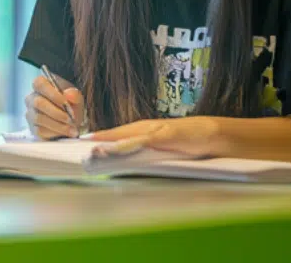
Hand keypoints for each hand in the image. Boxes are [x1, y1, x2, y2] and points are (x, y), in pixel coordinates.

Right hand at [24, 74, 84, 138]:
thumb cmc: (71, 105)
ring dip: (58, 124)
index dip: (52, 93)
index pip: (40, 84)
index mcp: (41, 85)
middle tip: (70, 119)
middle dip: (56, 112)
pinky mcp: (33, 128)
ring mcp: (30, 114)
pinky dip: (55, 132)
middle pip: (38, 103)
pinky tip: (66, 132)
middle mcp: (32, 98)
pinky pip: (40, 130)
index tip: (65, 103)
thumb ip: (74, 95)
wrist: (70, 122)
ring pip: (39, 118)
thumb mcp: (76, 98)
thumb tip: (69, 95)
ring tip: (71, 128)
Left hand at [89, 117, 224, 156]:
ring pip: (128, 134)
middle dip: (100, 136)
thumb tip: (130, 162)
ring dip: (110, 139)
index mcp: (145, 131)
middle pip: (119, 132)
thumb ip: (147, 152)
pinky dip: (130, 142)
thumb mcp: (163, 148)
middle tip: (81, 142)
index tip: (83, 141)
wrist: (210, 134)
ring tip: (94, 145)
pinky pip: (144, 140)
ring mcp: (156, 130)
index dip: (102, 137)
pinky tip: (118, 147)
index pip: (119, 134)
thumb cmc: (186, 142)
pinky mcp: (166, 135)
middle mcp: (147, 127)